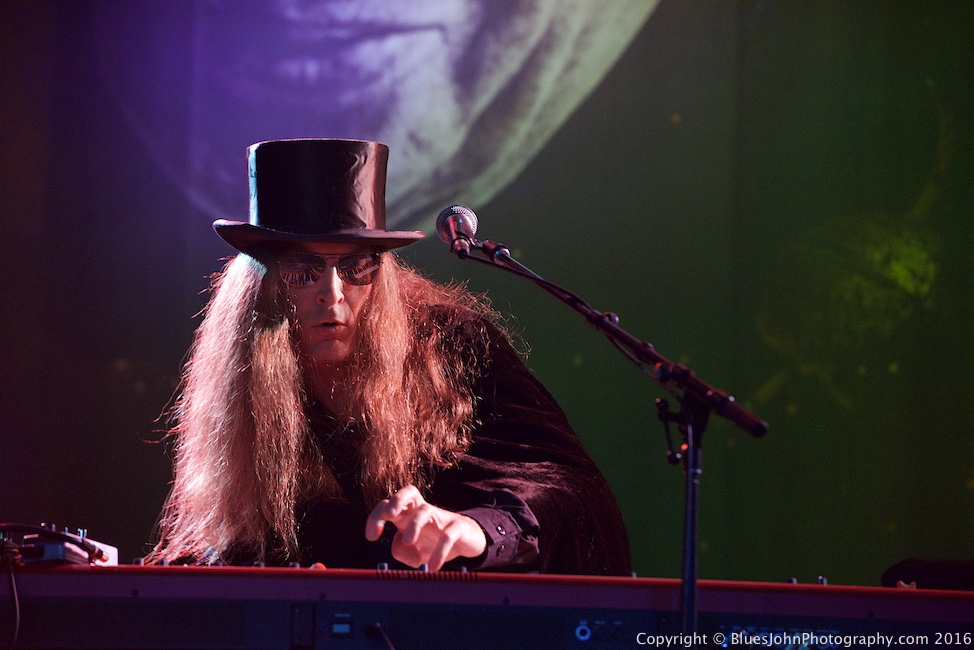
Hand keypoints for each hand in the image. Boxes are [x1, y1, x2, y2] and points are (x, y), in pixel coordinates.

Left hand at [365, 485, 487, 570]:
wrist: (467, 542)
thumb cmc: (434, 543)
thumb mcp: (412, 553)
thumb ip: (399, 551)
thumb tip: (397, 545)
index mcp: (408, 515)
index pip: (388, 506)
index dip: (375, 517)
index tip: (370, 537)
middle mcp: (422, 512)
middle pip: (409, 492)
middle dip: (396, 500)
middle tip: (390, 515)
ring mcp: (441, 517)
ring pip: (425, 510)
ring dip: (414, 524)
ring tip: (408, 542)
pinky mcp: (458, 527)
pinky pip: (448, 535)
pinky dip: (439, 552)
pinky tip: (432, 567)